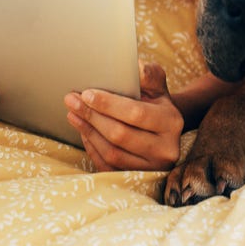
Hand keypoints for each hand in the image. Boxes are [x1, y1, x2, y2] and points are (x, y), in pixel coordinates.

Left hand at [64, 62, 183, 171]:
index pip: (136, 113)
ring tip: (73, 113)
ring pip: (112, 152)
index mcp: (172, 122)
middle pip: (120, 135)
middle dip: (92, 116)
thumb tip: (136, 68)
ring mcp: (152, 168)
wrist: (164, 130)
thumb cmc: (155, 102)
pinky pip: (108, 166)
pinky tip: (83, 130)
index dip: (108, 104)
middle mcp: (166, 149)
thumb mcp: (157, 85)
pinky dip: (92, 147)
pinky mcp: (137, 178)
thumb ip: (149, 74)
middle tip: (72, 100)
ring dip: (88, 131)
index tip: (87, 93)